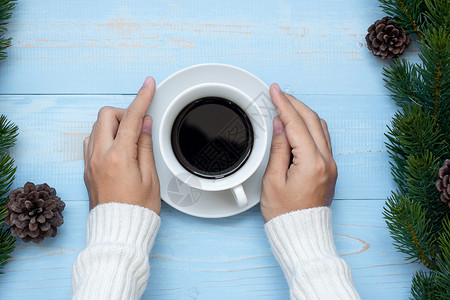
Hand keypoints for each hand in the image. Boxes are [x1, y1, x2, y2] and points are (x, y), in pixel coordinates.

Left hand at [83, 77, 160, 213]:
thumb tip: (143, 123)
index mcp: (118, 157)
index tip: (148, 85)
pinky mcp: (87, 170)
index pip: (131, 118)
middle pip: (106, 115)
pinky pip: (91, 142)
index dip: (142, 98)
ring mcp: (90, 163)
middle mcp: (99, 156)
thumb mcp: (150, 177)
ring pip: (96, 127)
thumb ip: (144, 145)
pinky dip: (104, 137)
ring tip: (129, 138)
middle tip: (138, 123)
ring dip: (113, 125)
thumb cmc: (137, 209)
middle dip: (123, 112)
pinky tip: (117, 147)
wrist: (118, 231)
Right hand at [260, 84, 336, 221]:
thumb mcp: (273, 180)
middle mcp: (326, 161)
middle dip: (294, 103)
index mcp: (311, 163)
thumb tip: (281, 124)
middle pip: (311, 120)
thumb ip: (279, 148)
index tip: (275, 90)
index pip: (296, 123)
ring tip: (287, 106)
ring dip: (304, 113)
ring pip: (320, 127)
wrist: (301, 233)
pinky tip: (298, 124)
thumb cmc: (285, 213)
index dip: (283, 103)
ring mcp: (330, 165)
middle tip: (279, 94)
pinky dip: (310, 126)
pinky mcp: (329, 169)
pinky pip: (323, 139)